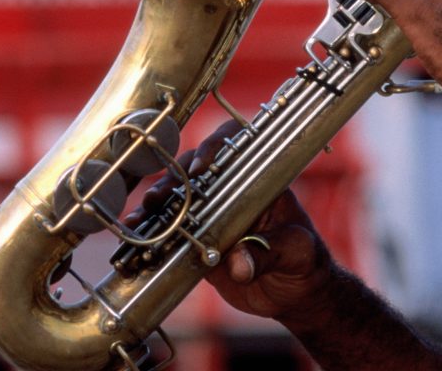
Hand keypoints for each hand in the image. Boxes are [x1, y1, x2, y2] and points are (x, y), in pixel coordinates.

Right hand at [126, 122, 335, 324]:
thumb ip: (268, 254)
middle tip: (160, 197)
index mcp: (259, 181)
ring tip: (140, 217)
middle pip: (196, 169)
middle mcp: (230, 190)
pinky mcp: (196, 239)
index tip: (201, 168)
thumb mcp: (295, 252)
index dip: (215, 147)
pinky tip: (137, 234)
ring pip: (177, 196)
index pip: (236, 147)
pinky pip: (172, 229)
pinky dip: (153, 230)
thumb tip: (238, 264)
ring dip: (156, 203)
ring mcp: (211, 213)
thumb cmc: (304, 261)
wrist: (295, 293)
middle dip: (173, 178)